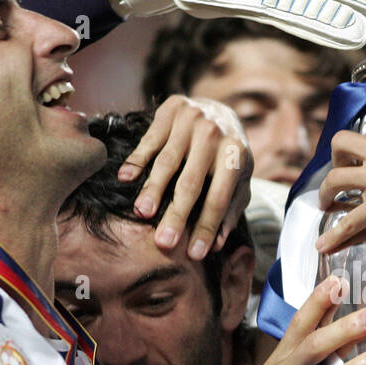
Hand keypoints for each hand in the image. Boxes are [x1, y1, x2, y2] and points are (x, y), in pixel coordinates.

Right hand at [117, 95, 251, 257]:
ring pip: (167, 162)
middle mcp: (215, 135)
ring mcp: (192, 119)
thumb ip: (231, 210)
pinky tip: (126, 178)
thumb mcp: (239, 180)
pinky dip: (136, 160)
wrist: (219, 109)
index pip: (219, 198)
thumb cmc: (228, 156)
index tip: (194, 254)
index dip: (206, 227)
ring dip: (152, 189)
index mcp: (236, 155)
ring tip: (142, 213)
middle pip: (191, 183)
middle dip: (176, 215)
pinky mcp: (171, 110)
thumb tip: (216, 245)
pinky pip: (149, 140)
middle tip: (163, 243)